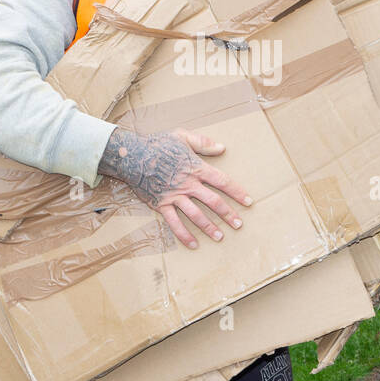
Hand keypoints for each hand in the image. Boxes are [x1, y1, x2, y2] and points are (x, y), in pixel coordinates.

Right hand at [98, 127, 251, 248]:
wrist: (131, 156)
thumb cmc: (157, 144)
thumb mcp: (181, 136)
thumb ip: (203, 143)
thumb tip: (222, 148)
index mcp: (196, 168)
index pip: (222, 182)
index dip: (237, 192)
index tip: (248, 201)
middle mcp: (188, 185)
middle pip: (213, 202)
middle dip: (228, 214)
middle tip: (239, 224)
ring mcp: (175, 196)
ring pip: (196, 215)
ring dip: (209, 227)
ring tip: (220, 237)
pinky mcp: (161, 205)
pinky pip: (175, 223)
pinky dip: (184, 235)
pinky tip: (193, 244)